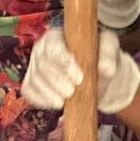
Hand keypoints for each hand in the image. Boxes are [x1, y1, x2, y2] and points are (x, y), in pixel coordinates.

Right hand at [21, 27, 139, 114]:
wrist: (97, 77)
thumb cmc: (100, 58)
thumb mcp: (109, 50)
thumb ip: (108, 56)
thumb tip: (106, 68)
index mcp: (57, 35)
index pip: (54, 47)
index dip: (63, 63)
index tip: (78, 78)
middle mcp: (41, 49)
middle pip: (42, 65)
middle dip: (56, 81)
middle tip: (71, 92)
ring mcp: (35, 67)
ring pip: (34, 80)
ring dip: (49, 93)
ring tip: (65, 102)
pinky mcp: (32, 83)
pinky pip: (29, 92)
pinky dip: (40, 100)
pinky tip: (55, 104)